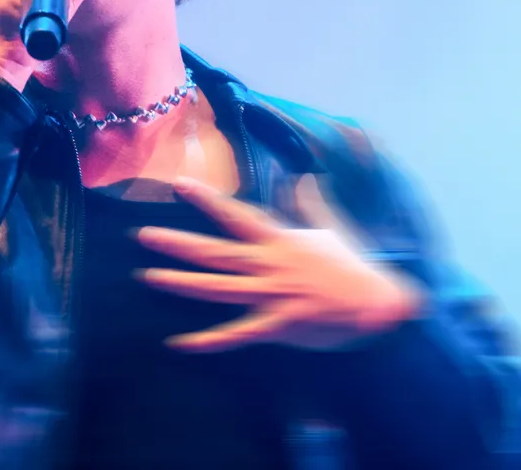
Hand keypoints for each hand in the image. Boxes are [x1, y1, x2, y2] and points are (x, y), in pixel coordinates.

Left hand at [134, 175, 423, 352]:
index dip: (207, 200)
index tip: (180, 184)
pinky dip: (209, 342)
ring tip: (149, 276)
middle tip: (142, 236)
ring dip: (182, 283)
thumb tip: (303, 177)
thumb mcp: (332, 228)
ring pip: (218, 288)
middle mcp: (270, 264)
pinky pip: (237, 334)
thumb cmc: (355, 266)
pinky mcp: (278, 325)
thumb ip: (311, 203)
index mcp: (280, 240)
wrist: (378, 303)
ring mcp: (271, 295)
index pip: (237, 215)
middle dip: (178, 243)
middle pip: (216, 252)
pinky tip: (181, 344)